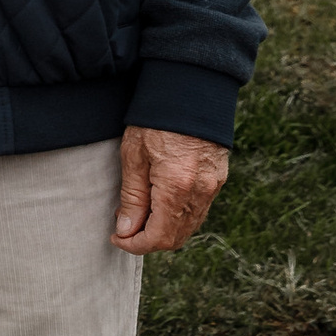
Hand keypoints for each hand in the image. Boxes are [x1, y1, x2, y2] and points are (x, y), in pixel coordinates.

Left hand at [113, 126, 228, 255]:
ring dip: (164, 231)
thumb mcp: (133, 156)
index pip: (158, 237)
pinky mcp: (217, 178)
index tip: (117, 238)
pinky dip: (179, 218)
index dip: (135, 245)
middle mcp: (200, 192)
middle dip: (148, 241)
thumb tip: (126, 229)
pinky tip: (160, 206)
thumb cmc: (156, 119)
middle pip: (176, 238)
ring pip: (189, 227)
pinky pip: (199, 211)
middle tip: (125, 229)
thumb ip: (132, 197)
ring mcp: (213, 186)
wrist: (190, 90)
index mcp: (176, 188)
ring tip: (139, 217)